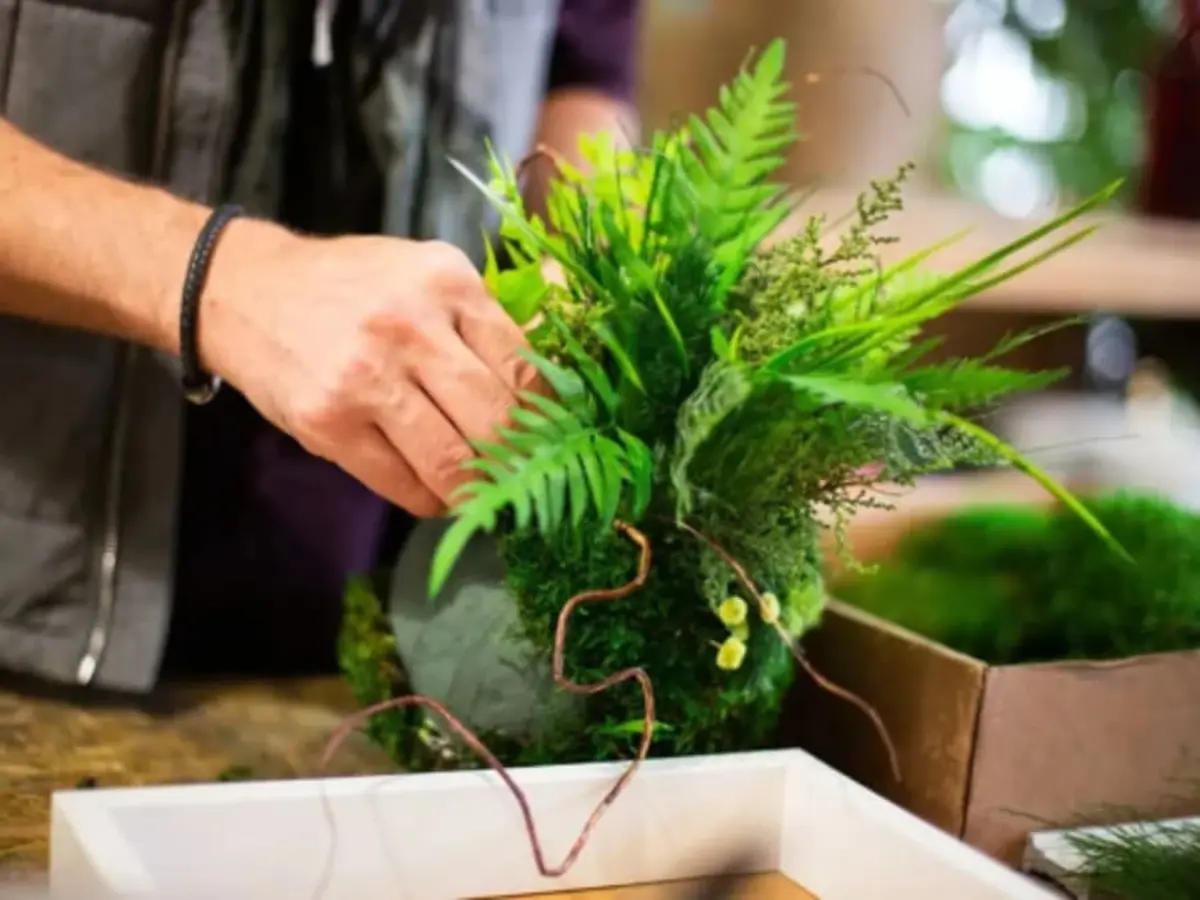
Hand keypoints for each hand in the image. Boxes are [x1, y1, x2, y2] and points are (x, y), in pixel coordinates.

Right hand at [200, 222, 539, 516]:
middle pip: (496, 422)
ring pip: (454, 463)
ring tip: (478, 491)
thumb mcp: (423, 276)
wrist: (245, 291)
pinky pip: (403, 484)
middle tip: (521, 479)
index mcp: (449, 282)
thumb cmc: (350, 287)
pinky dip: (429, 499)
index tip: (550, 441)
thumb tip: (546, 394)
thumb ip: (479, 324)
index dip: (545, 418)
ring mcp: (367, 378)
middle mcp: (412, 327)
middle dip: (515, 462)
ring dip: (474, 490)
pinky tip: (432, 490)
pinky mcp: (329, 423)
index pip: (525, 369)